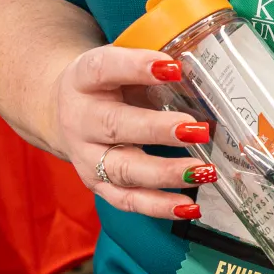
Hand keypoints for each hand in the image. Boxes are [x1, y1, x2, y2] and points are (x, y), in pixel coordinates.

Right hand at [51, 45, 215, 220]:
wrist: (65, 112)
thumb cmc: (106, 85)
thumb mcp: (121, 67)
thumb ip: (154, 70)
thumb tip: (207, 75)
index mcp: (83, 79)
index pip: (105, 69)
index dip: (137, 67)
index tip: (174, 68)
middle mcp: (81, 120)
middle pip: (116, 126)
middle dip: (158, 130)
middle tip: (197, 130)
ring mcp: (87, 157)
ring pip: (125, 169)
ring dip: (167, 173)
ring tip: (203, 170)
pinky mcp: (98, 185)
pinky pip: (128, 200)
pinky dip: (160, 206)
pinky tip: (190, 205)